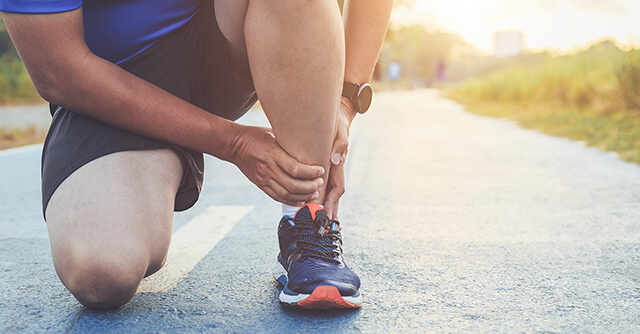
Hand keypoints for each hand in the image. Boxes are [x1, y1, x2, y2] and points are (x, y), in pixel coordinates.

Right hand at [230, 125, 324, 205]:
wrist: (235, 145)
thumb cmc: (257, 135)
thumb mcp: (275, 133)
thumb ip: (289, 142)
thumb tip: (309, 143)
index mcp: (274, 154)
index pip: (296, 169)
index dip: (311, 172)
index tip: (321, 170)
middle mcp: (269, 169)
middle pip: (293, 185)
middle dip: (310, 187)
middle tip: (320, 183)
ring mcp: (264, 179)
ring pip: (286, 194)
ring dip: (303, 196)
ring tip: (314, 193)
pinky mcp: (261, 185)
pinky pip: (277, 197)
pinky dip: (290, 201)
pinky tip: (301, 200)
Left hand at [324, 98, 354, 217]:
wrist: (339, 115)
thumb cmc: (340, 123)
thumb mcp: (341, 131)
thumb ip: (340, 144)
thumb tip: (335, 159)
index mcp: (339, 165)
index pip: (337, 188)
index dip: (332, 201)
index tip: (326, 212)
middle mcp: (335, 170)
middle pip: (334, 195)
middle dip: (330, 211)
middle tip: (324, 227)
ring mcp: (331, 169)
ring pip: (328, 192)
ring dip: (325, 208)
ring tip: (321, 223)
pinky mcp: (325, 166)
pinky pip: (322, 184)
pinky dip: (319, 196)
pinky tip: (314, 205)